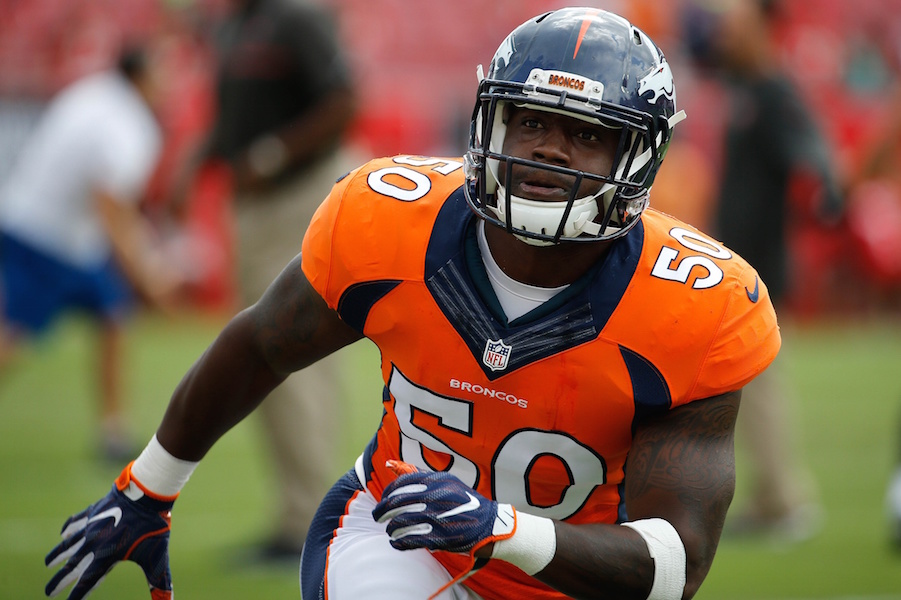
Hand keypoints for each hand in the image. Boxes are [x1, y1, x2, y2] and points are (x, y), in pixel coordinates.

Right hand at [45, 472, 173, 599]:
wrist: (146, 494)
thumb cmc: (152, 527)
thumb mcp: (157, 558)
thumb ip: (159, 582)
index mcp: (107, 556)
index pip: (88, 581)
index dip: (77, 595)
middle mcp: (94, 543)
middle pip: (72, 566)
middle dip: (59, 581)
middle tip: (48, 592)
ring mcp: (92, 526)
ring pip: (69, 544)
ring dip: (58, 554)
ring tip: (47, 563)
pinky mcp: (94, 511)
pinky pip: (76, 521)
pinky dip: (69, 527)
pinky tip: (63, 534)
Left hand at [372, 462, 514, 555]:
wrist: (490, 524)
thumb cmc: (463, 500)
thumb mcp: (444, 481)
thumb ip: (417, 474)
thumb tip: (390, 464)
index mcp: (436, 480)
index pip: (400, 484)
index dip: (387, 494)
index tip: (383, 500)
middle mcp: (435, 496)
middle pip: (396, 503)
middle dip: (382, 511)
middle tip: (377, 516)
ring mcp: (436, 517)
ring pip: (400, 523)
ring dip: (390, 528)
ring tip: (389, 530)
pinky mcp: (439, 538)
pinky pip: (409, 540)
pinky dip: (398, 542)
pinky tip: (396, 542)